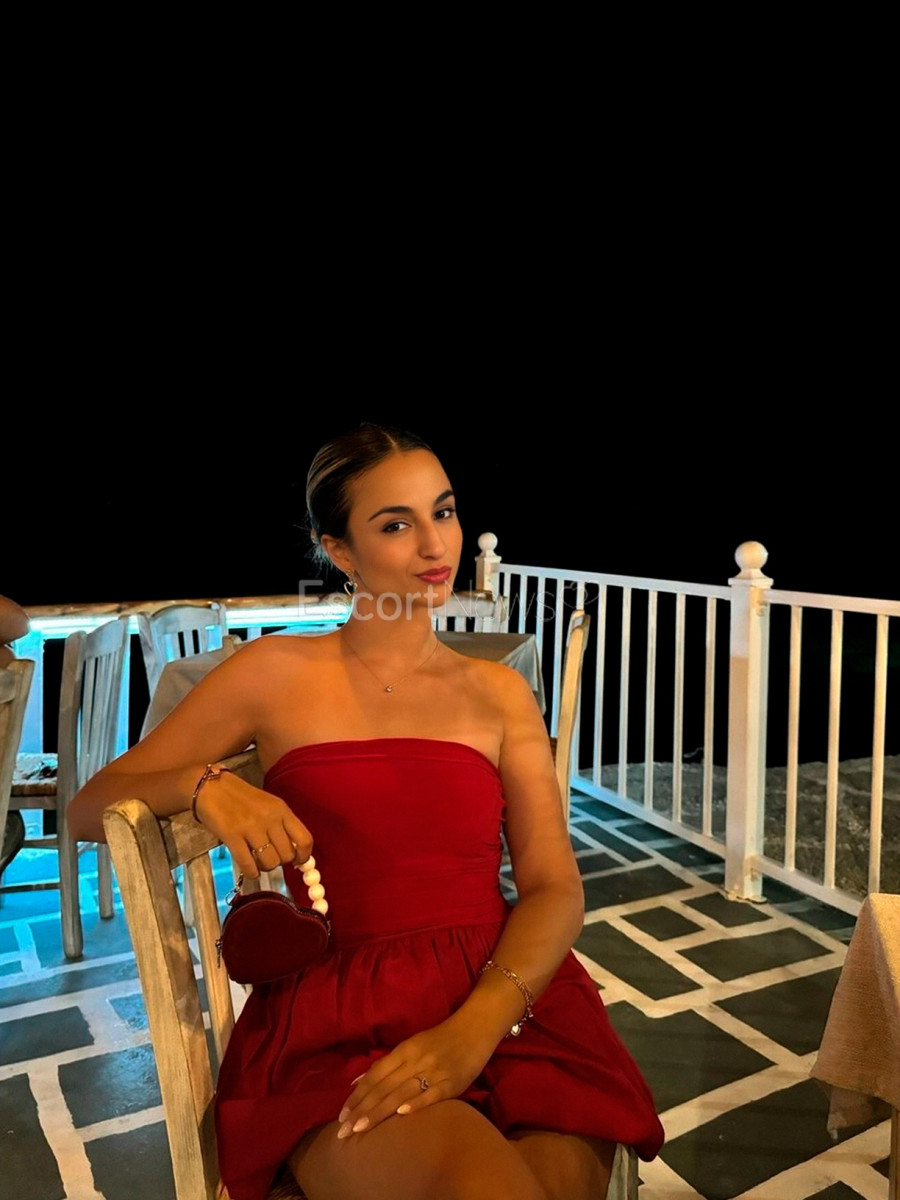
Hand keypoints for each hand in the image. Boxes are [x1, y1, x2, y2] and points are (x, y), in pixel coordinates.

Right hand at [193, 771, 312, 878]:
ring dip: (265, 867)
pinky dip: (252, 872)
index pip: (305, 839)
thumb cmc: (241, 798)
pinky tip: (249, 869)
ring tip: (258, 862)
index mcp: (282, 810)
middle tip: (271, 858)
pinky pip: (248, 864)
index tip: (297, 862)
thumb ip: (282, 826)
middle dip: (281, 862)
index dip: (304, 856)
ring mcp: (251, 827)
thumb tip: (294, 852)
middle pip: (287, 854)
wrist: (211, 787)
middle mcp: (270, 818)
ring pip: (270, 862)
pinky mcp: (232, 836)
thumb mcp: (268, 806)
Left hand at [335, 1016, 494, 1138]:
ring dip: (379, 1112)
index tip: (341, 1115)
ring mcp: (434, 1072)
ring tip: (360, 1129)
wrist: (475, 1027)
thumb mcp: (412, 1045)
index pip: (375, 1075)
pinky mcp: (453, 1082)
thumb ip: (388, 1064)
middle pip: (384, 1087)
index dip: (357, 1095)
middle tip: (343, 1130)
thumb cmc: (440, 1038)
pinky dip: (416, 1104)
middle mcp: (416, 1060)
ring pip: (401, 1093)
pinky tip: (401, 1115)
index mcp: (405, 1050)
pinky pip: (432, 1094)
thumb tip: (359, 1083)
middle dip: (362, 1110)